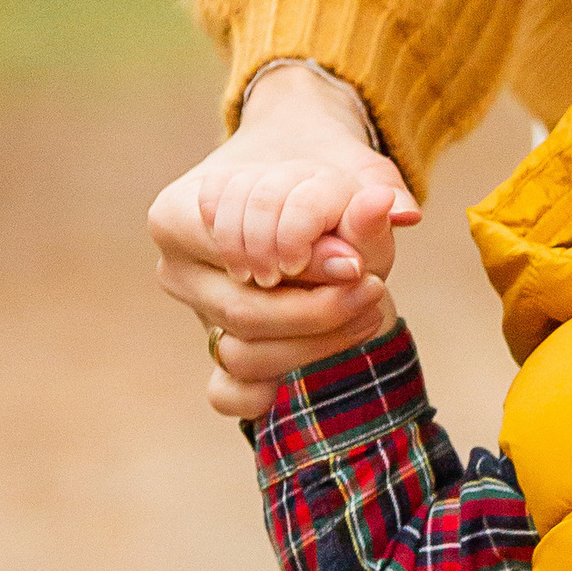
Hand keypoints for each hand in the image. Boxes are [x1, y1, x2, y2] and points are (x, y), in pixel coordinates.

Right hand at [149, 63, 416, 414]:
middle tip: (371, 291)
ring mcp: (197, 315)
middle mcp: (177, 270)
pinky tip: (310, 376)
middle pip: (241, 312)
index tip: (356, 266)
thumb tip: (394, 210)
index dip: (300, 261)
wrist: (306, 194)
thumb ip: (369, 195)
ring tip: (366, 312)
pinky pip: (228, 394)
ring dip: (313, 344)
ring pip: (243, 355)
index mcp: (179, 214)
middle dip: (313, 311)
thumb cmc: (322, 182)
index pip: (236, 247)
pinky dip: (265, 395)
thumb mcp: (349, 175)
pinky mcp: (218, 354)